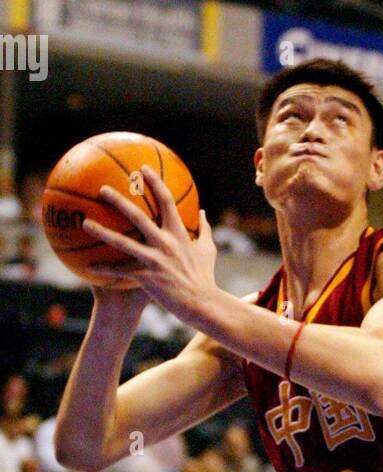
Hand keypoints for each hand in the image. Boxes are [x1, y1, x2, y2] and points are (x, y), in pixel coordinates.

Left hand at [81, 164, 216, 321]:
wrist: (202, 303)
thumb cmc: (205, 275)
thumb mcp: (208, 249)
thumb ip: (203, 228)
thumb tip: (202, 211)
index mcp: (180, 233)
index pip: (167, 201)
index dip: (155, 182)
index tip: (143, 168)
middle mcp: (166, 242)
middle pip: (138, 216)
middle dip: (120, 200)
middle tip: (102, 189)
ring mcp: (155, 259)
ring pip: (123, 242)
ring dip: (102, 232)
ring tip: (84, 223)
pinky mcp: (147, 277)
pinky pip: (121, 271)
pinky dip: (105, 269)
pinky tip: (88, 268)